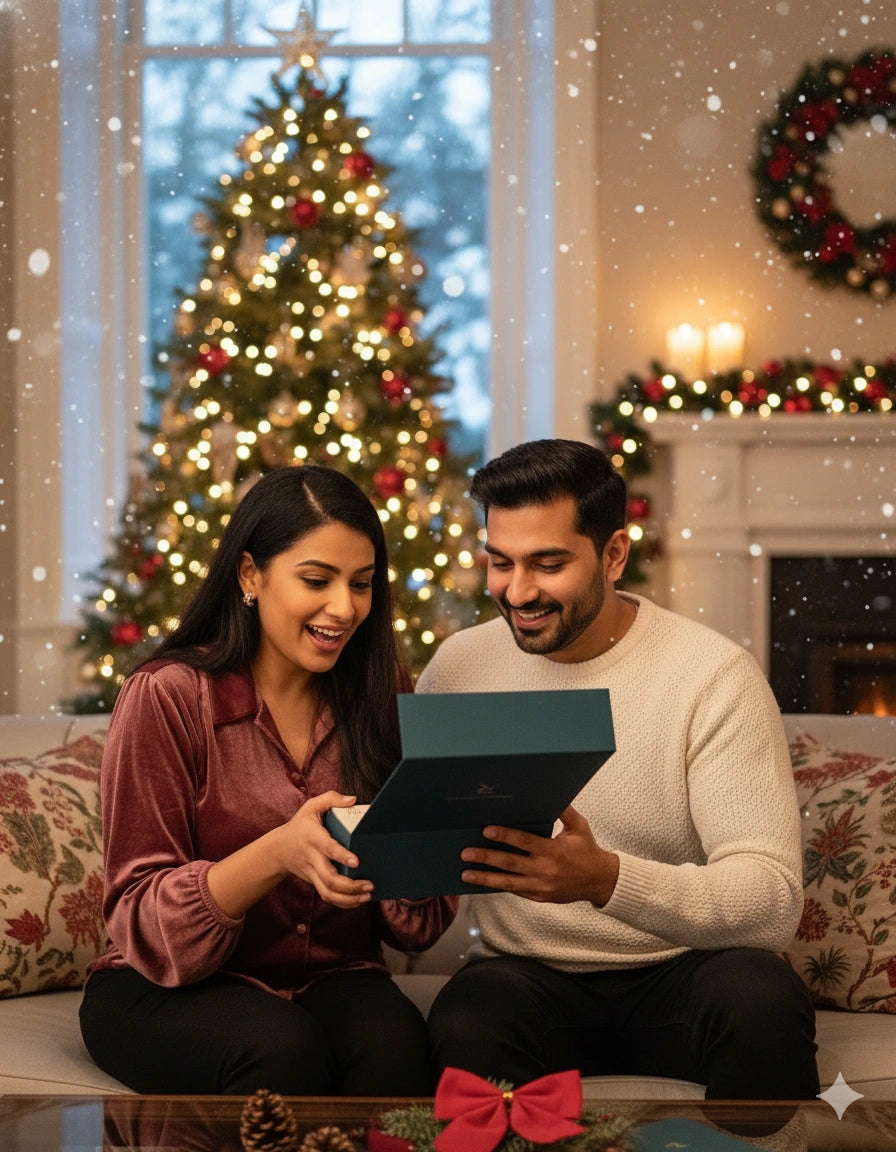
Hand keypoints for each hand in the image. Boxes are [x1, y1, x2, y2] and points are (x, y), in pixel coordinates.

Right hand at [276, 792, 374, 908]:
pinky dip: (343, 903)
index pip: (328, 849)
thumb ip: (331, 799)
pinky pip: (327, 897)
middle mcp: (313, 858)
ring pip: (328, 893)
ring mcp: (313, 873)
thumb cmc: (300, 825)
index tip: (357, 862)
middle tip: (369, 884)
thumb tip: (353, 800)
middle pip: (329, 879)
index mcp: (314, 838)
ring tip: (367, 896)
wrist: (279, 849)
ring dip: (349, 899)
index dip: (342, 856)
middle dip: (350, 886)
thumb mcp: (311, 806)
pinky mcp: (315, 882)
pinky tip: (358, 901)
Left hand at [459, 805, 618, 904]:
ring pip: (509, 883)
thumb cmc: (587, 850)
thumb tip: (551, 792)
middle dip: (486, 857)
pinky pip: (516, 891)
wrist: (600, 881)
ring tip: (465, 873)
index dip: (505, 836)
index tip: (486, 830)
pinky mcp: (539, 897)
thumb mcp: (579, 827)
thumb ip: (564, 810)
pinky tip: (482, 882)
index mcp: (554, 850)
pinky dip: (498, 886)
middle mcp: (546, 870)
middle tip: (465, 852)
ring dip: (486, 878)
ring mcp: (541, 886)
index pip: (525, 842)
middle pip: (511, 863)